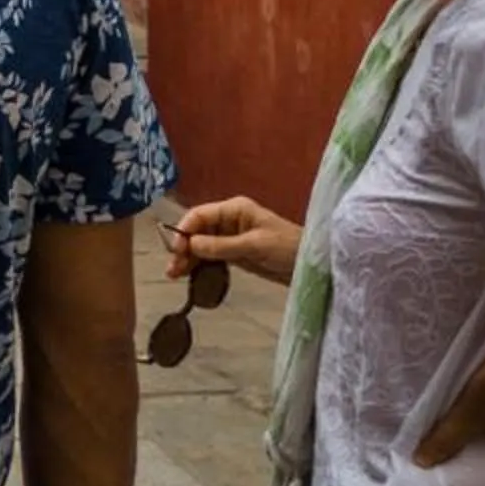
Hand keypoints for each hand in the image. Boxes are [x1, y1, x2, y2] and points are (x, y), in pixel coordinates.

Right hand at [168, 196, 302, 287]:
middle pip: (198, 231)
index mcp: (235, 209)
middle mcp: (230, 221)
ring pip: (203, 246)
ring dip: (189, 258)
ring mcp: (233, 238)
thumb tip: (191, 245)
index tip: (176, 250)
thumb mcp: (255, 246)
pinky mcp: (237, 255)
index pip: (200, 215)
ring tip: (175, 275)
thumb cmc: (287, 248)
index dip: (185, 230)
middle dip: (183, 247)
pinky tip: (193, 276)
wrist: (312, 265)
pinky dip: (202, 265)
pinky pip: (213, 258)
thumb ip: (222, 246)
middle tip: (172, 269)